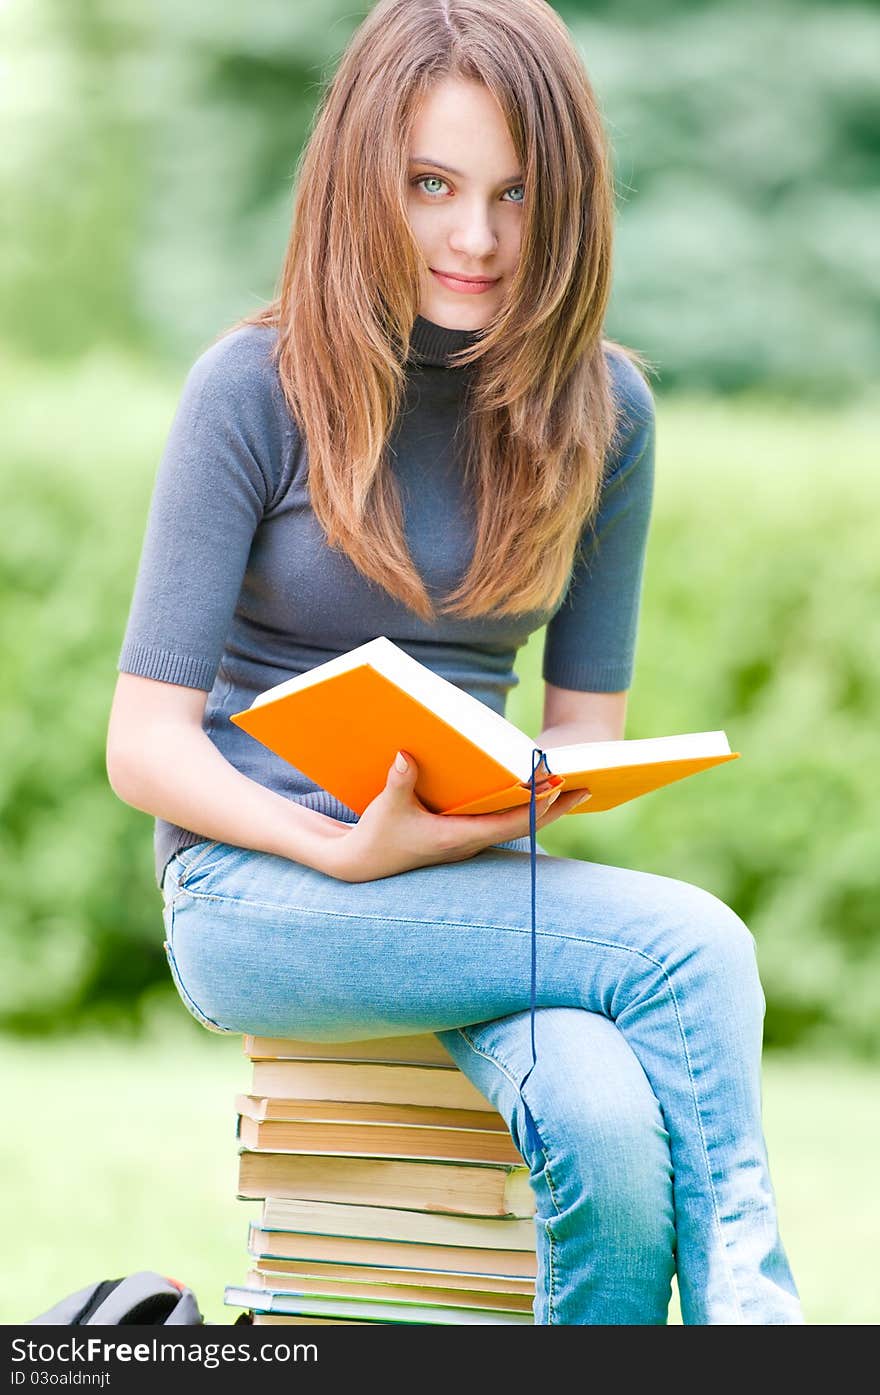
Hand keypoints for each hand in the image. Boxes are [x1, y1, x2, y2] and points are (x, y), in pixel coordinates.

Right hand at [316, 751, 590, 882]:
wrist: (361, 867)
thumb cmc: (375, 838)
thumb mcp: (386, 807)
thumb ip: (399, 782)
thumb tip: (406, 755)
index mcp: (459, 837)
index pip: (512, 823)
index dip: (539, 807)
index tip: (565, 789)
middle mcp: (469, 842)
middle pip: (524, 823)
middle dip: (555, 805)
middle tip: (587, 786)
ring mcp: (466, 840)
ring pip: (514, 823)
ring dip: (539, 806)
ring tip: (568, 784)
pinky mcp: (458, 834)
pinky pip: (498, 819)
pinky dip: (516, 806)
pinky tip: (525, 788)